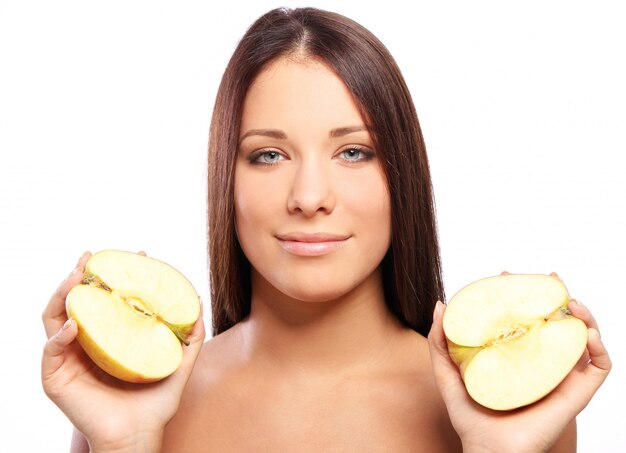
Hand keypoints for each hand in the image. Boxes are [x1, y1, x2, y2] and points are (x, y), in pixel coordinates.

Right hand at [41, 251, 205, 452]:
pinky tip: (74, 325)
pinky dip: (59, 335)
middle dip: (80, 275)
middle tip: (90, 257)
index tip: (136, 255)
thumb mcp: (177, 365)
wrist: (138, 436)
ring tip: (76, 279)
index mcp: (109, 338)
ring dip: (62, 295)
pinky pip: (51, 350)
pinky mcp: (56, 378)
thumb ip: (190, 338)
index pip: (107, 299)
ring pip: (54, 317)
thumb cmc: (155, 404)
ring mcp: (69, 358)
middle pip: (76, 301)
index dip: (116, 275)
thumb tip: (198, 303)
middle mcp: (86, 343)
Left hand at [427, 272, 610, 452]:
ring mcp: (561, 376)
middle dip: (556, 295)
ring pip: (582, 338)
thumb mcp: (449, 373)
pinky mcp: (577, 393)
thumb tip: (441, 305)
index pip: (526, 318)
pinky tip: (584, 332)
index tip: (509, 275)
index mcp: (517, 356)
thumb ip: (440, 342)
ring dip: (583, 314)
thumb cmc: (471, 417)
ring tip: (570, 300)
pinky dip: (597, 346)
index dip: (523, 293)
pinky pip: (599, 366)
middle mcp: (541, 363)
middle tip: (547, 276)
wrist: (489, 451)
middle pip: (557, 322)